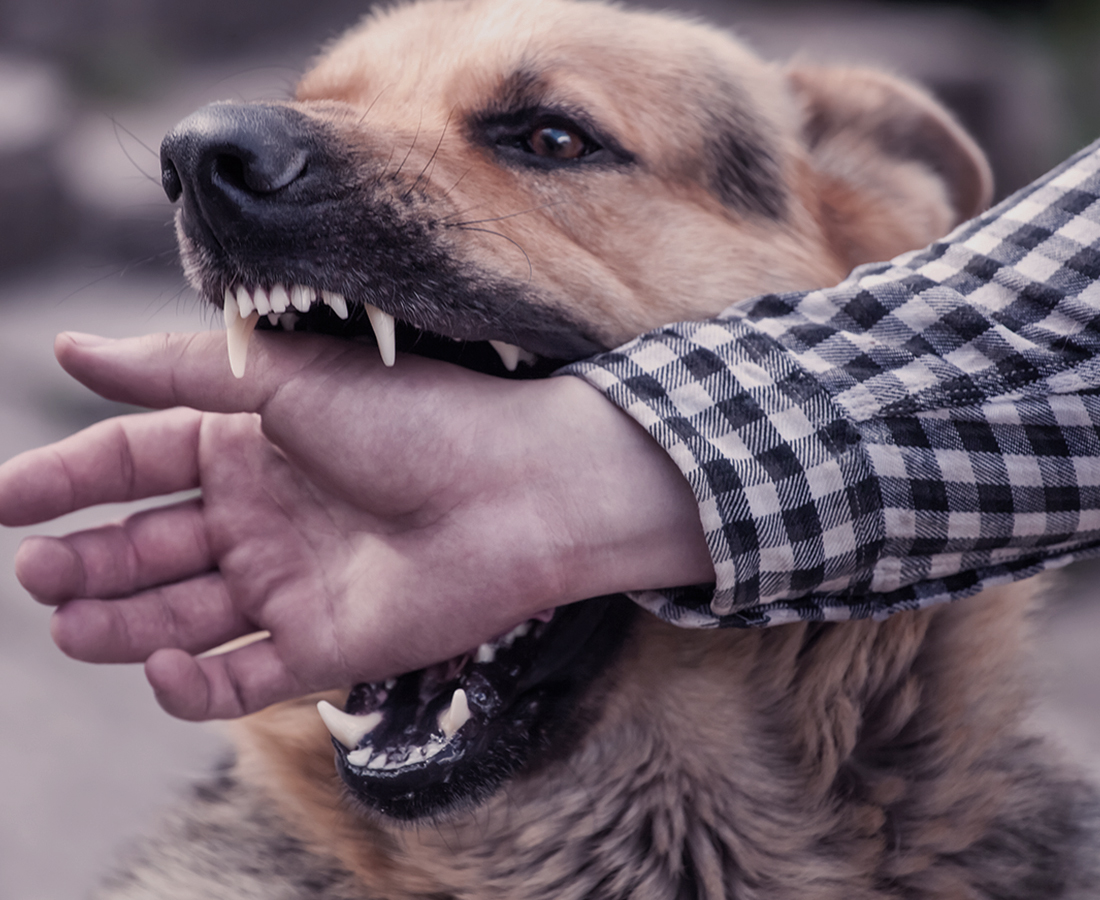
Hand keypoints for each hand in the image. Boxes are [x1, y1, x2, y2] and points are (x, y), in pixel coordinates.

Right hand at [0, 331, 711, 719]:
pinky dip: (192, 682)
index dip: (70, 478)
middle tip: (37, 572)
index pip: (138, 460)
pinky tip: (159, 662)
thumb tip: (69, 349)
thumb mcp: (287, 377)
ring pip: (179, 613)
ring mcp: (290, 583)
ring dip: (119, 622)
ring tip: (68, 621)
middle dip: (86, 559)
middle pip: (149, 544)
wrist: (520, 489)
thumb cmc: (417, 417)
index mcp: (250, 443)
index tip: (6, 499)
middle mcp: (263, 515)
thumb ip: (177, 374)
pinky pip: (240, 678)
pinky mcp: (323, 645)